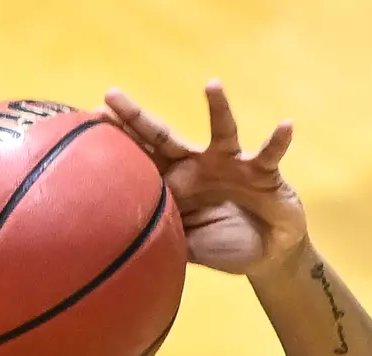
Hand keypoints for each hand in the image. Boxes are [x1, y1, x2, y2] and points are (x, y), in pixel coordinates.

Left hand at [103, 82, 307, 276]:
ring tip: (213, 85)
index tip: (86, 125)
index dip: (117, 143)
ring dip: (219, 108)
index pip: (140, 159)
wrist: (266, 255)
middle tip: (111, 94)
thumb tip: (122, 249)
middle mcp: (198, 166)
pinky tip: (285, 126)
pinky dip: (277, 141)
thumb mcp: (185, 247)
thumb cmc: (221, 245)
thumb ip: (160, 240)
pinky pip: (270, 154)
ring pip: (223, 131)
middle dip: (137, 117)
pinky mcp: (264, 172)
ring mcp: (231, 165)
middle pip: (163, 136)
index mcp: (175, 183)